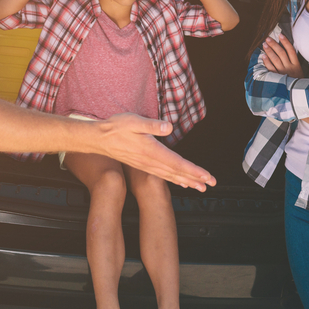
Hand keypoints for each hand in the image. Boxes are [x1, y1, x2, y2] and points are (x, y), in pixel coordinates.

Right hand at [96, 113, 215, 190]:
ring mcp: (146, 165)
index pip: (177, 163)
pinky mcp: (142, 165)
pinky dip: (174, 179)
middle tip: (210, 185)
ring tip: (200, 187)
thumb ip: (151, 125)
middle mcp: (150, 161)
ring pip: (170, 176)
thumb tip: (168, 127)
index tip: (207, 176)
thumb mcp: (133, 121)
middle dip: (195, 179)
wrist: (98, 139)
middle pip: (176, 173)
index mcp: (151, 150)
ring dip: (186, 181)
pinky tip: (180, 182)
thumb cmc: (115, 127)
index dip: (193, 170)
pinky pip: (162, 176)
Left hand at [262, 33, 303, 78]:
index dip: (285, 41)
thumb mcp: (299, 70)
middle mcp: (289, 67)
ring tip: (264, 45)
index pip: (291, 50)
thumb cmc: (298, 80)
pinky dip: (267, 62)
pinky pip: (271, 68)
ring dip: (269, 51)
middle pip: (281, 53)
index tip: (280, 34)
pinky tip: (263, 56)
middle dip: (274, 44)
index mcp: (296, 64)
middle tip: (268, 38)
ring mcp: (283, 72)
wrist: (299, 93)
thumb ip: (293, 61)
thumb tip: (285, 49)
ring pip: (275, 59)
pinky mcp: (278, 78)